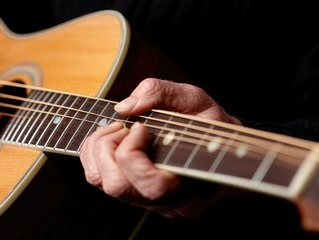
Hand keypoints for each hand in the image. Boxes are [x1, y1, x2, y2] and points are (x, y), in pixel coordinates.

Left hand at [80, 78, 240, 217]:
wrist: (221, 149)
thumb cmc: (210, 125)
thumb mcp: (194, 99)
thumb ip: (160, 94)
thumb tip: (123, 108)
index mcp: (191, 184)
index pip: (151, 186)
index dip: (134, 152)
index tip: (141, 127)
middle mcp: (168, 203)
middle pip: (117, 187)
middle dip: (108, 148)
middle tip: (124, 127)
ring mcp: (149, 203)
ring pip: (103, 184)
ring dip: (100, 150)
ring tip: (119, 131)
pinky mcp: (134, 196)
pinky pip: (101, 179)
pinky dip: (97, 154)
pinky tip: (115, 139)